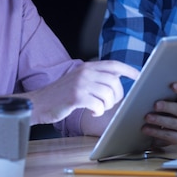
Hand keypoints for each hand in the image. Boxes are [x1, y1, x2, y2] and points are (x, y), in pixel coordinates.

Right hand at [23, 60, 138, 124]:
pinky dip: (98, 111)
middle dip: (117, 96)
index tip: (138, 75)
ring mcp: (80, 84)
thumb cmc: (60, 94)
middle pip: (115, 83)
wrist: (38, 102)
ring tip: (99, 108)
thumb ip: (95, 77)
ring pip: (108, 95)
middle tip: (109, 103)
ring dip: (107, 106)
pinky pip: (98, 105)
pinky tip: (92, 111)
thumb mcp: (78, 79)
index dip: (128, 69)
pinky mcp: (76, 97)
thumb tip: (116, 80)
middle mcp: (85, 72)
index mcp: (87, 66)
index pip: (113, 65)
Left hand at [141, 82, 176, 145]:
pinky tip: (146, 129)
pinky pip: (169, 137)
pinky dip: (157, 132)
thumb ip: (162, 90)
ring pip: (175, 124)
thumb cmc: (168, 105)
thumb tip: (147, 82)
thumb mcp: (168, 97)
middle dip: (167, 107)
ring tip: (147, 118)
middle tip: (155, 105)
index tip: (172, 85)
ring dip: (160, 121)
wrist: (175, 121)